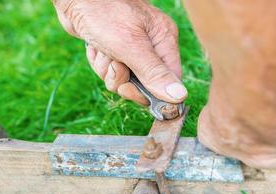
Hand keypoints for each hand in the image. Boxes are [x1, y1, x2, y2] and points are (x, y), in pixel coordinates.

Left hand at [53, 0, 186, 104]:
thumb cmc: (104, 14)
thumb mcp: (131, 46)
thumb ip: (154, 73)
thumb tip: (180, 97)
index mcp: (164, 40)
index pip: (170, 79)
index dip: (152, 92)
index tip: (133, 90)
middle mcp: (151, 44)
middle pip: (144, 83)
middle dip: (123, 79)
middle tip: (114, 66)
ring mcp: (132, 47)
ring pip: (123, 78)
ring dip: (107, 69)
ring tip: (103, 50)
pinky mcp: (115, 48)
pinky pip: (110, 70)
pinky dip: (99, 62)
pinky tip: (95, 47)